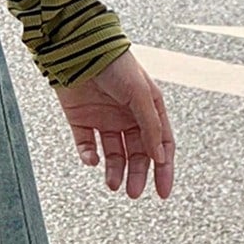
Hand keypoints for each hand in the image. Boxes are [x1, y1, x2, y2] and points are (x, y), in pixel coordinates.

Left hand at [52, 49, 174, 199]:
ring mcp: (104, 119)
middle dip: (137, 175)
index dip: (163, 169)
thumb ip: (151, 126)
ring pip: (113, 154)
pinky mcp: (81, 121)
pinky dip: (89, 155)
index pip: (161, 145)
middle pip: (137, 154)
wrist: (79, 50)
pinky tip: (92, 160)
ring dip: (115, 171)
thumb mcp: (141, 95)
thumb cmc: (117, 66)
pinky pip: (87, 145)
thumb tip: (160, 158)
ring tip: (113, 185)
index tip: (162, 192)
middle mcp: (128, 117)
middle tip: (132, 193)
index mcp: (149, 109)